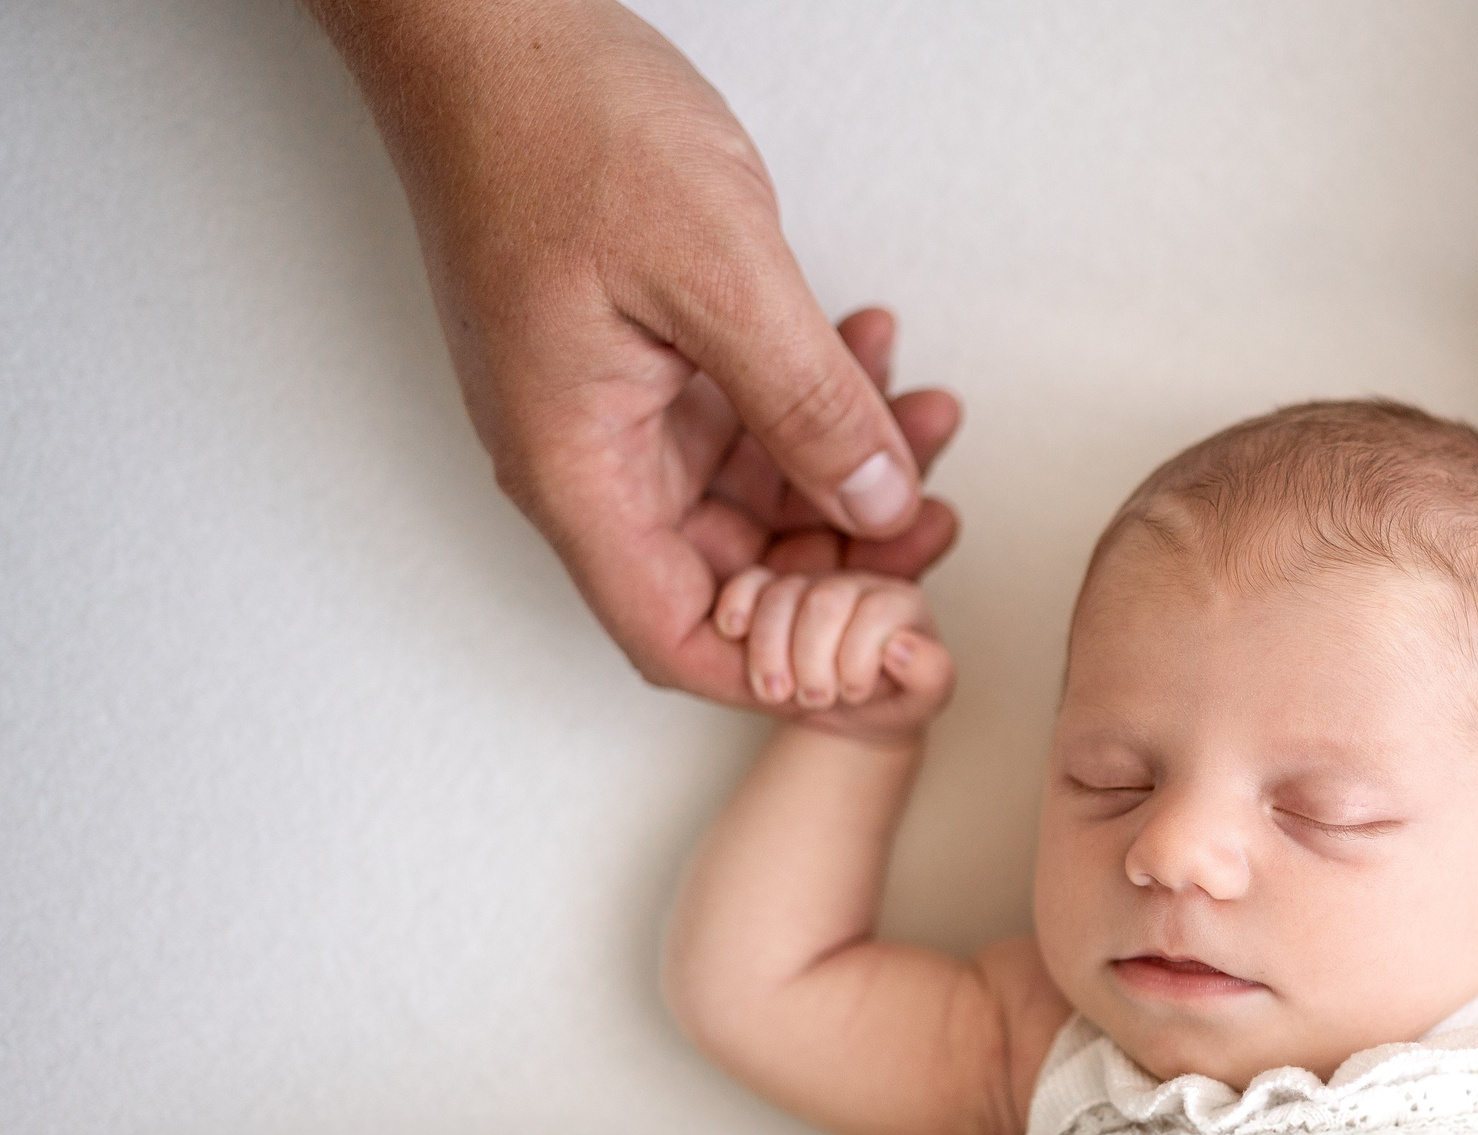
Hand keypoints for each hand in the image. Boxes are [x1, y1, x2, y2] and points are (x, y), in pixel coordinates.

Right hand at [306, 0, 959, 703]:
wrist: (486, 21)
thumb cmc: (559, 124)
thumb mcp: (721, 274)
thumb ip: (809, 408)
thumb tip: (883, 507)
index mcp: (577, 469)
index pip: (683, 640)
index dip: (793, 674)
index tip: (890, 660)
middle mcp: (585, 459)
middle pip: (730, 574)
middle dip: (845, 556)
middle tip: (937, 518)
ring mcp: (608, 412)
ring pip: (748, 495)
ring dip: (844, 466)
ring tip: (925, 417)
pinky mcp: (634, 362)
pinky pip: (737, 422)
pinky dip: (811, 403)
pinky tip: (868, 355)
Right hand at [712, 569, 953, 745]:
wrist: (855, 709)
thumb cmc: (890, 698)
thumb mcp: (922, 699)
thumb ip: (930, 674)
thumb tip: (900, 647)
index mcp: (900, 602)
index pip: (877, 612)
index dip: (860, 657)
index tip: (853, 693)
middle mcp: (855, 584)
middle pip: (825, 602)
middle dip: (813, 658)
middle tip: (814, 698)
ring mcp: (811, 584)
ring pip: (783, 595)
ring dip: (772, 650)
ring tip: (777, 692)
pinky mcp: (771, 591)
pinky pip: (749, 582)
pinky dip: (738, 604)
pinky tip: (734, 633)